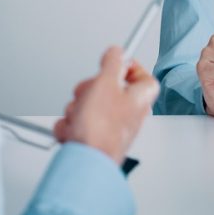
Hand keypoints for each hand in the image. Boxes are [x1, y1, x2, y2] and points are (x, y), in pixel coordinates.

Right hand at [53, 47, 158, 164]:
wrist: (85, 162)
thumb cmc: (101, 129)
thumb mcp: (105, 82)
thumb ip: (112, 62)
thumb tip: (117, 52)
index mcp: (140, 97)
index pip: (142, 75)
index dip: (128, 66)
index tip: (115, 62)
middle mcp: (129, 113)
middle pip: (107, 88)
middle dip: (90, 89)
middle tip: (88, 95)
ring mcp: (110, 126)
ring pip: (89, 105)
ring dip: (77, 108)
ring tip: (80, 117)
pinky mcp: (93, 138)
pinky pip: (78, 122)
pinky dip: (71, 125)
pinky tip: (74, 131)